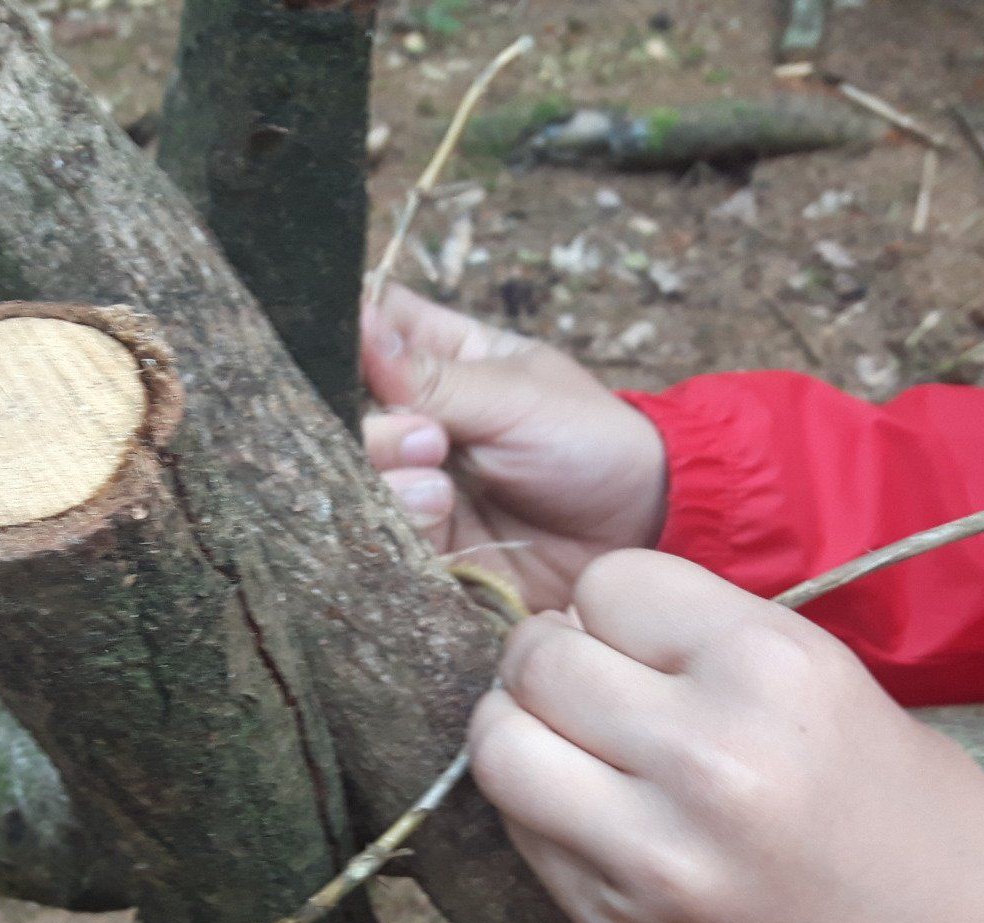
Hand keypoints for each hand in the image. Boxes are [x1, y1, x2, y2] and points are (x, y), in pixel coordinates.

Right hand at [361, 283, 667, 613]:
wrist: (638, 530)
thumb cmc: (591, 441)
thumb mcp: (513, 395)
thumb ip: (429, 374)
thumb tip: (357, 320)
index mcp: (442, 358)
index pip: (370, 327)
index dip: (345, 335)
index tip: (346, 353)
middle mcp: (418, 419)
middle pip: (347, 414)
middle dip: (375, 429)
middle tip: (426, 438)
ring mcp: (417, 481)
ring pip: (358, 479)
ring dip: (389, 480)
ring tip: (440, 486)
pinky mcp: (427, 541)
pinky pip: (385, 534)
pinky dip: (403, 525)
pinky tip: (441, 517)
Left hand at [470, 550, 983, 922]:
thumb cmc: (922, 833)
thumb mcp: (844, 693)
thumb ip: (716, 650)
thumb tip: (585, 622)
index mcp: (775, 668)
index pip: (607, 582)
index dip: (609, 607)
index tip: (631, 638)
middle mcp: (707, 753)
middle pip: (539, 659)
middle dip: (548, 661)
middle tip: (581, 689)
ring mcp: (654, 852)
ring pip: (500, 746)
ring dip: (518, 734)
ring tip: (563, 746)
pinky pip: (524, 834)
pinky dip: (538, 812)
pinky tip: (590, 818)